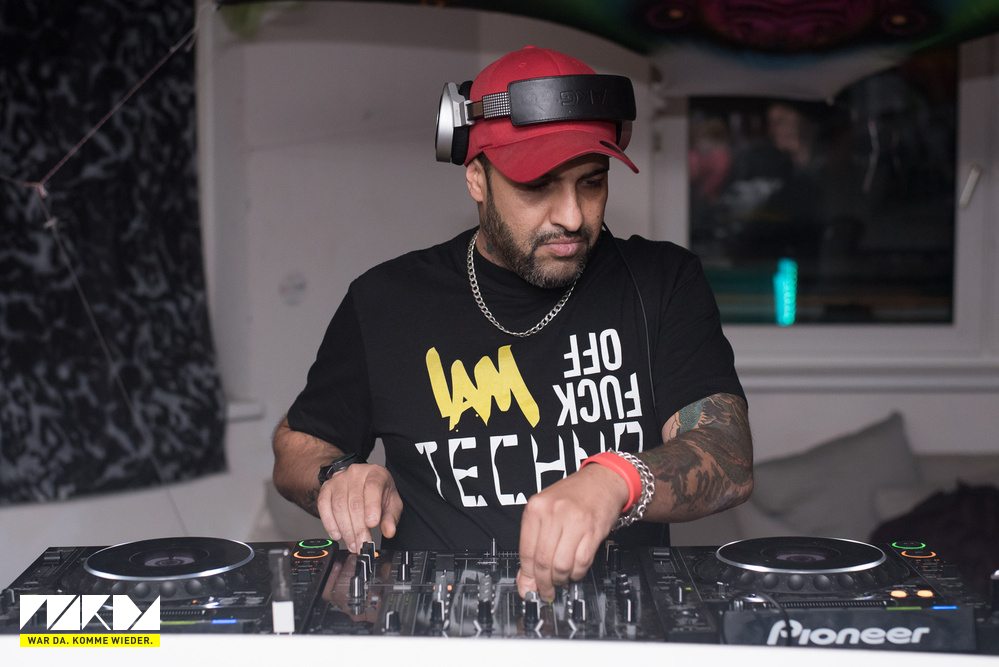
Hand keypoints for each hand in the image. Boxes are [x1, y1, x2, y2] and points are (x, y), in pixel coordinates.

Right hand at [316, 463, 402, 552]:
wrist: (362, 482)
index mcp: (375, 474)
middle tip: (362, 544)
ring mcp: (339, 480)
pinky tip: (337, 534)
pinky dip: (330, 523)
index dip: (371, 507)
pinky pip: (324, 506)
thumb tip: (389, 531)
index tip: (372, 524)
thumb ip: (391, 517)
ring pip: (339, 506)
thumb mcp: (391, 503)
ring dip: (345, 529)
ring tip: (352, 543)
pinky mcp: (326, 489)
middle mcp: (356, 473)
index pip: (372, 487)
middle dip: (358, 528)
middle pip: (354, 502)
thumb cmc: (378, 493)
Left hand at [516, 464, 628, 600]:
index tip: (527, 588)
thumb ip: (534, 541)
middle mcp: (553, 513)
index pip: (526, 551)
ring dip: (560, 579)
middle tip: (545, 591)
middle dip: (543, 583)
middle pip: (543, 561)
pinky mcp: (593, 531)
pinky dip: (576, 573)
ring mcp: (574, 521)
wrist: (602, 481)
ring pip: (561, 565)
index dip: (527, 575)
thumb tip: (527, 577)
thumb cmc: (573, 496)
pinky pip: (581, 562)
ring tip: (560, 580)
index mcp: (536, 507)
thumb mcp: (546, 510)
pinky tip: (574, 572)